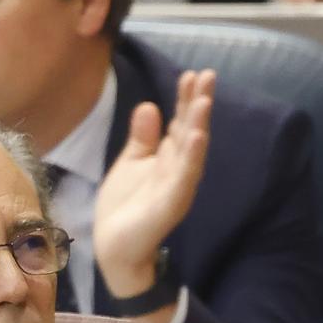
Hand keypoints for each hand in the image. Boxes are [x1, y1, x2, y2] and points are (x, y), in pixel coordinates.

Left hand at [92, 69, 212, 297]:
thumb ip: (143, 138)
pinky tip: (196, 137)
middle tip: (207, 75)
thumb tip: (149, 105)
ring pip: (191, 152)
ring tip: (204, 100)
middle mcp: (178, 169)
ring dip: (199, 126)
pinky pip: (183, 178)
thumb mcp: (131, 163)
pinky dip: (191, 158)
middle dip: (198, 104)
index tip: (192, 74)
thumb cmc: (125, 207)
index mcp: (168, 158)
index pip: (180, 122)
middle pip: (190, 131)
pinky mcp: (170, 205)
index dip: (186, 99)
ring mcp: (176, 186)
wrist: (114, 248)